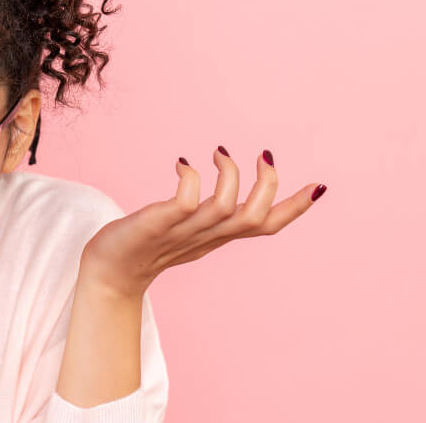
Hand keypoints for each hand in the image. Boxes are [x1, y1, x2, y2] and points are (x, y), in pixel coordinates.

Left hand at [79, 147, 326, 298]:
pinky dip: (191, 180)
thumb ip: (211, 210)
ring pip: (225, 210)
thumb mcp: (187, 227)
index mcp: (217, 237)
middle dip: (270, 186)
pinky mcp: (156, 225)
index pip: (267, 227)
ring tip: (219, 152)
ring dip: (230, 176)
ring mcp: (182, 232)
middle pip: (255, 219)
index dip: (295, 208)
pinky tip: (183, 164)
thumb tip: (229, 177)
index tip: (319, 186)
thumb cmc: (145, 246)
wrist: (107, 274)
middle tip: (264, 155)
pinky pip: (184, 204)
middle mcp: (206, 237)